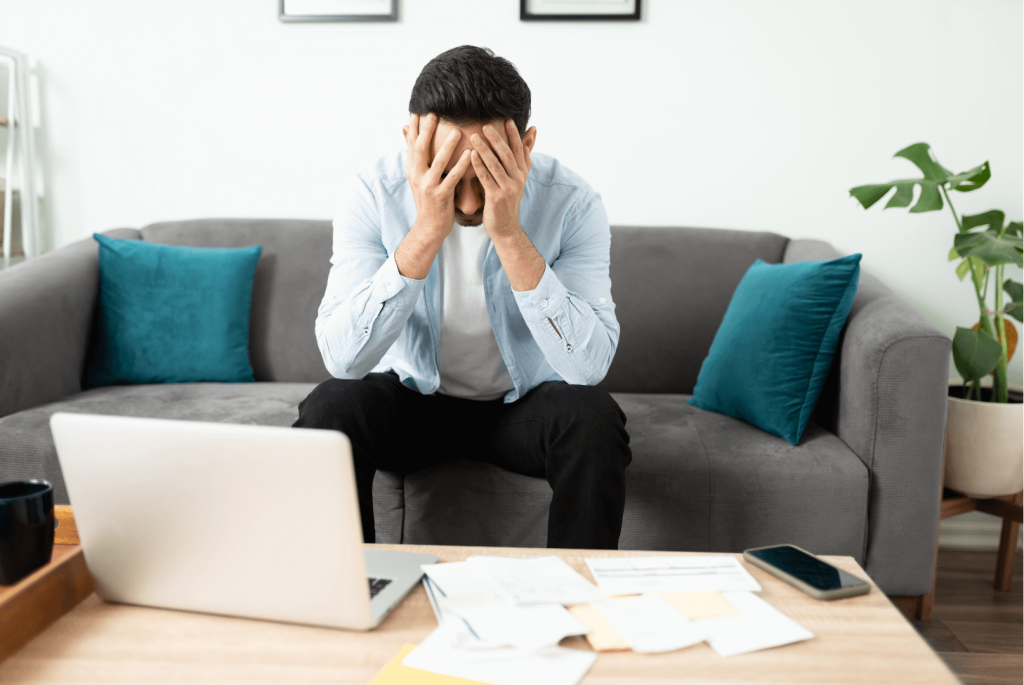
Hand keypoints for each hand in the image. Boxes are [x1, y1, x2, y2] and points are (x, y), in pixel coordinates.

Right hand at [403, 113, 471, 237]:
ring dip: (447, 146)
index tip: (418, 109)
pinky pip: (452, 178)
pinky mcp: (440, 196)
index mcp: (412, 170)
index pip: (411, 144)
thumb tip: (404, 129)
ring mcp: (428, 186)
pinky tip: (470, 154)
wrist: (429, 227)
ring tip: (457, 131)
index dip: (414, 127)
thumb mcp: (418, 176)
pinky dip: (461, 165)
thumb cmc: (429, 199)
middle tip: (435, 114)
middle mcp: (416, 176)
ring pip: (437, 162)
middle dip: (427, 131)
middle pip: (420, 149)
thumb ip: (414, 154)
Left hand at [470, 119, 532, 239]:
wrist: (506, 228)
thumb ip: (523, 156)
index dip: (514, 134)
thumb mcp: (519, 178)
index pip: (518, 149)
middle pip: (507, 154)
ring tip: (474, 136)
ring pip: (496, 165)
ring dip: (484, 149)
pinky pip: (486, 178)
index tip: (506, 119)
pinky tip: (471, 155)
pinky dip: (479, 166)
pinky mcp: (496, 198)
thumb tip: (533, 131)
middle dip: (497, 138)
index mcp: (522, 173)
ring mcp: (508, 189)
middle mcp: (517, 179)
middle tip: (486, 125)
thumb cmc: (507, 201)